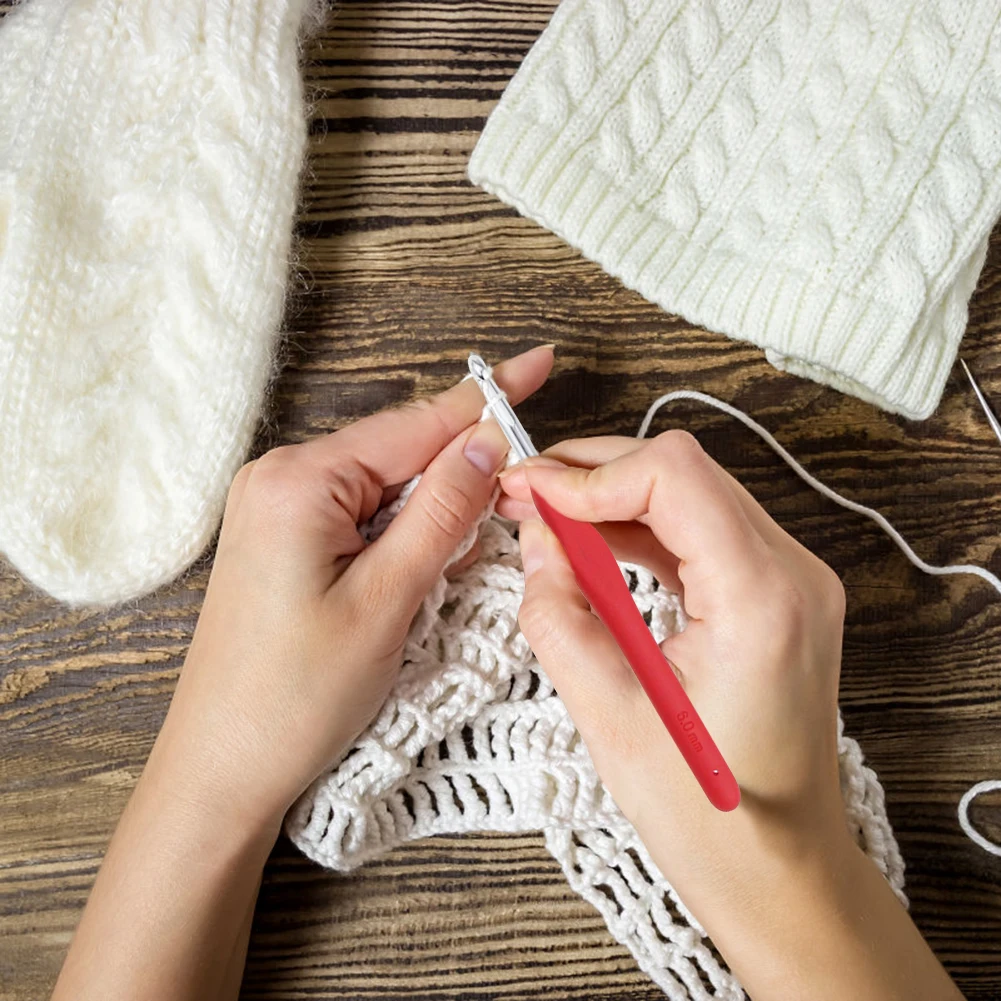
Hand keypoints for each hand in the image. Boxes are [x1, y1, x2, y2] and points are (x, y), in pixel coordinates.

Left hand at [151, 345, 553, 834]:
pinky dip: (402, 533)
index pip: (416, 424)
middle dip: (463, 469)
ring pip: (385, 485)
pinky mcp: (283, 539)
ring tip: (460, 561)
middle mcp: (280, 478)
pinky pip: (360, 513)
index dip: (488, 398)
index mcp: (299, 481)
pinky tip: (420, 570)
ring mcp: (277, 508)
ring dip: (435, 511)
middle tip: (521, 496)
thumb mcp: (387, 600)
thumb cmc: (295, 697)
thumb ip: (441, 512)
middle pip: (400, 450)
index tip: (540, 363)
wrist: (221, 769)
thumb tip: (488, 441)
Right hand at [498, 430, 846, 883]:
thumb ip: (559, 613)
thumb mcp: (608, 716)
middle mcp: (794, 575)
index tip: (530, 493)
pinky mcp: (779, 597)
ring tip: (547, 520)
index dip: (589, 473)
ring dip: (615, 499)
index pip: (674, 476)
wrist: (780, 872)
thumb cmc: (707, 817)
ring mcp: (794, 583)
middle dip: (595, 475)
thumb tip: (535, 538)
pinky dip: (644, 530)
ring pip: (692, 495)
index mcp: (762, 600)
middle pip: (684, 472)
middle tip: (524, 494)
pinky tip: (594, 547)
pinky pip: (705, 534)